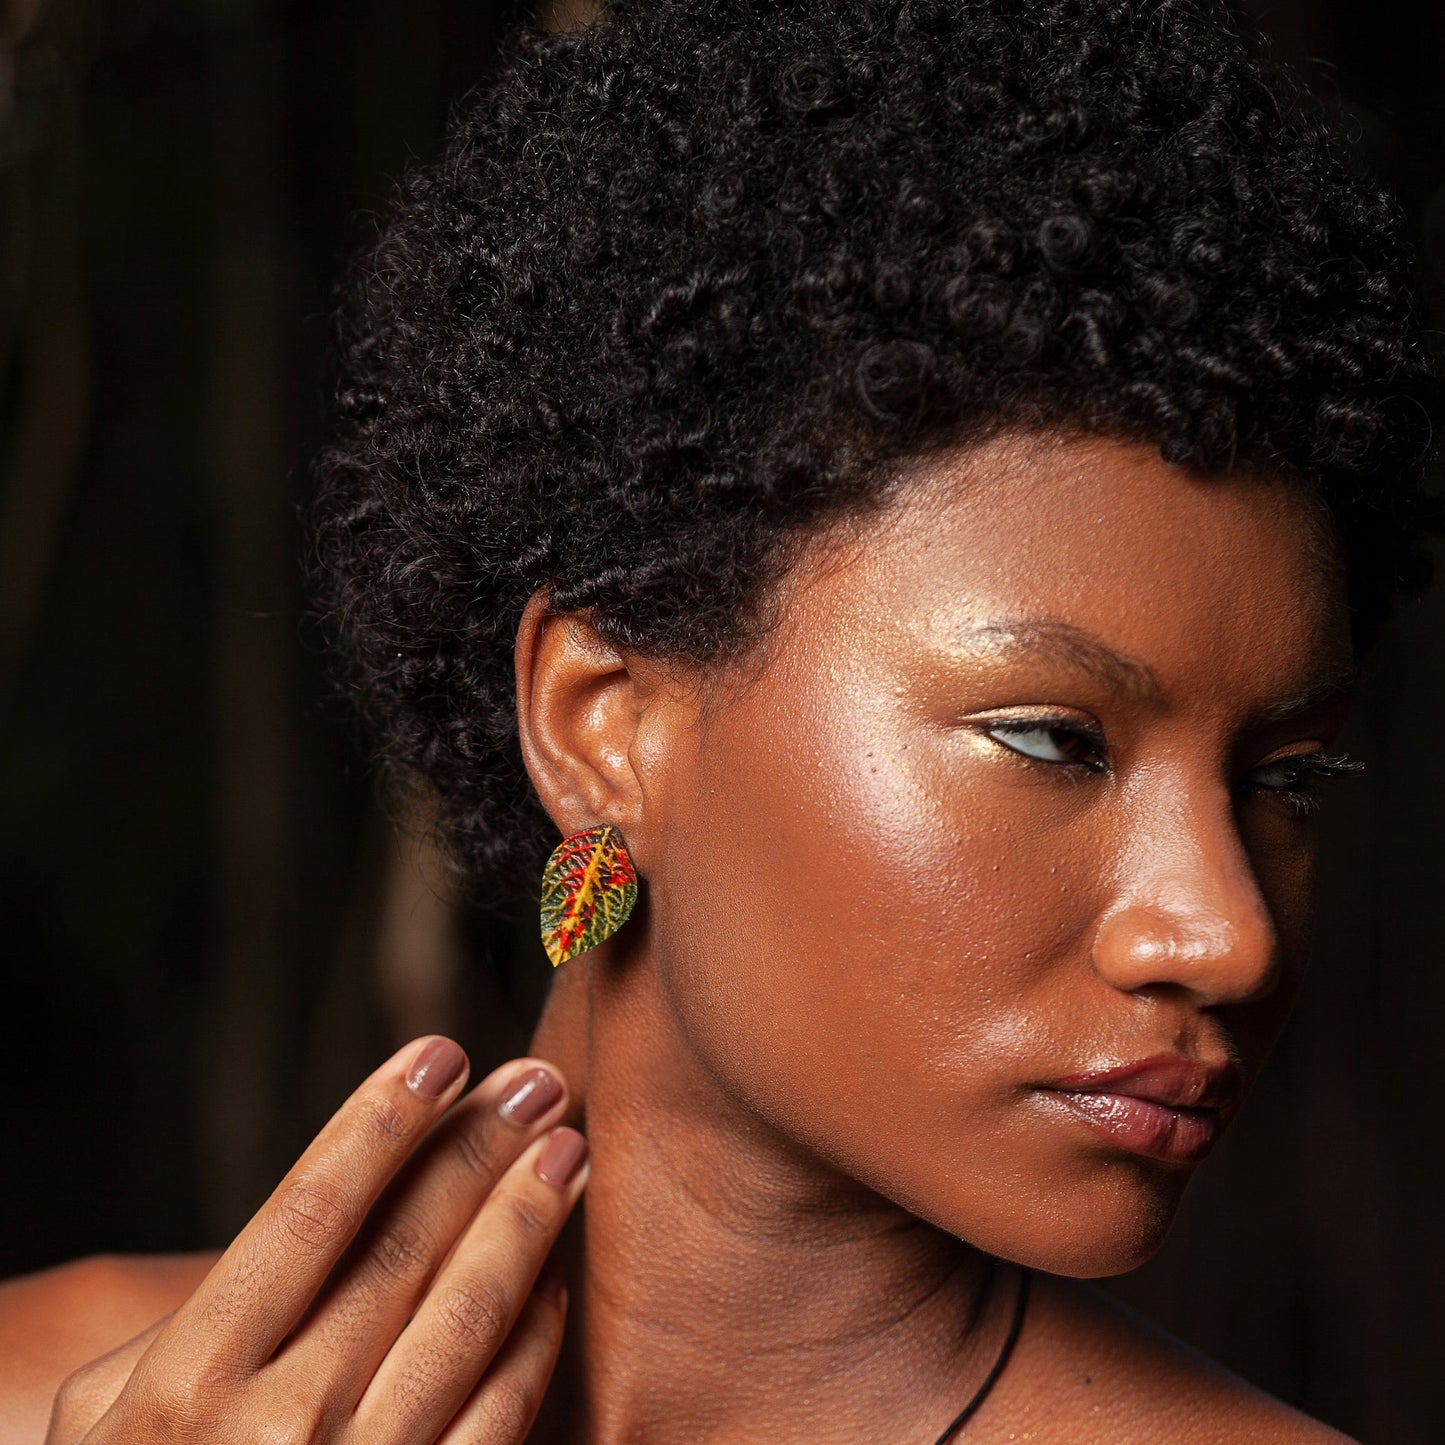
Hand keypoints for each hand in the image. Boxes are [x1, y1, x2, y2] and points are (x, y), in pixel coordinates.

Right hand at [47, 1039, 586, 1442]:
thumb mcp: (108, 1420)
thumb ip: (197, 1319)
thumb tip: (325, 1218)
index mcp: (188, 1384)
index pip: (309, 1212)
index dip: (380, 1123)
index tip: (439, 1054)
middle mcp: (278, 1430)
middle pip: (404, 1249)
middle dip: (478, 1151)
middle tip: (538, 1081)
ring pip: (466, 1320)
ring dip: (526, 1223)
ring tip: (567, 1149)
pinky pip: (501, 1416)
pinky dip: (535, 1337)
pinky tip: (556, 1273)